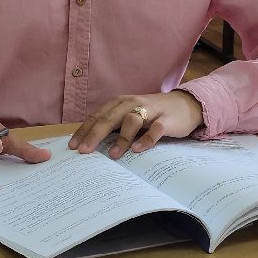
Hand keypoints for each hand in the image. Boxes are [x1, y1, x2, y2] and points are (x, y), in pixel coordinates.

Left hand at [69, 91, 203, 158]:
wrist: (185, 105)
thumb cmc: (151, 114)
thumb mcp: (129, 116)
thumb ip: (113, 125)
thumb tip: (89, 143)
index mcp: (120, 102)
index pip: (97, 116)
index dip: (84, 131)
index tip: (72, 146)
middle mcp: (133, 103)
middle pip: (110, 118)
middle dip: (95, 135)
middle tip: (84, 151)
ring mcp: (151, 111)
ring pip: (132, 121)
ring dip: (121, 138)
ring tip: (111, 155)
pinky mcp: (167, 120)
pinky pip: (156, 129)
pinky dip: (146, 139)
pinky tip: (137, 150)